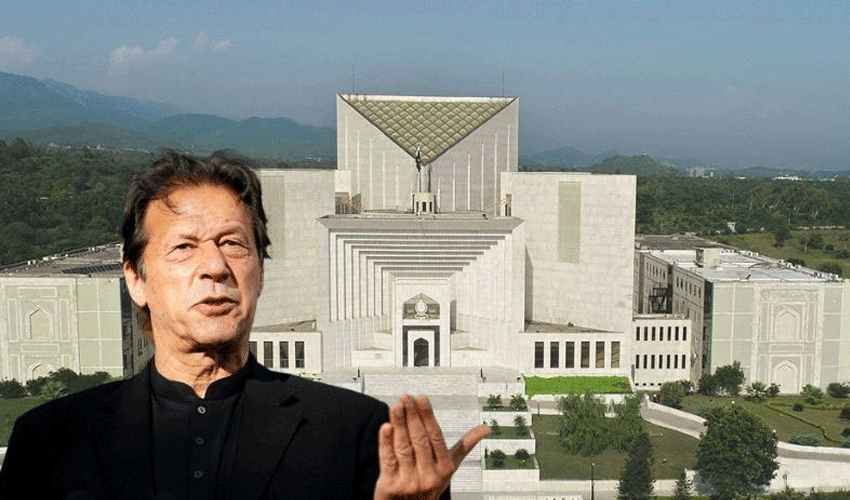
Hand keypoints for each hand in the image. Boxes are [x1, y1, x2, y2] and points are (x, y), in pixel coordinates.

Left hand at [374, 394, 489, 499]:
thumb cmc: (429, 485)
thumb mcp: (449, 468)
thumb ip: (464, 446)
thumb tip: (485, 428)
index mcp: (445, 468)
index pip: (436, 437)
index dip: (428, 416)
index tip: (422, 398)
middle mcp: (429, 476)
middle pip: (419, 440)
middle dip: (412, 416)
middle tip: (406, 397)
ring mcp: (409, 482)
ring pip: (403, 448)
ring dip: (398, 424)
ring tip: (395, 406)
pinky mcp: (390, 486)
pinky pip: (388, 460)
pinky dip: (386, 443)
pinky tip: (385, 427)